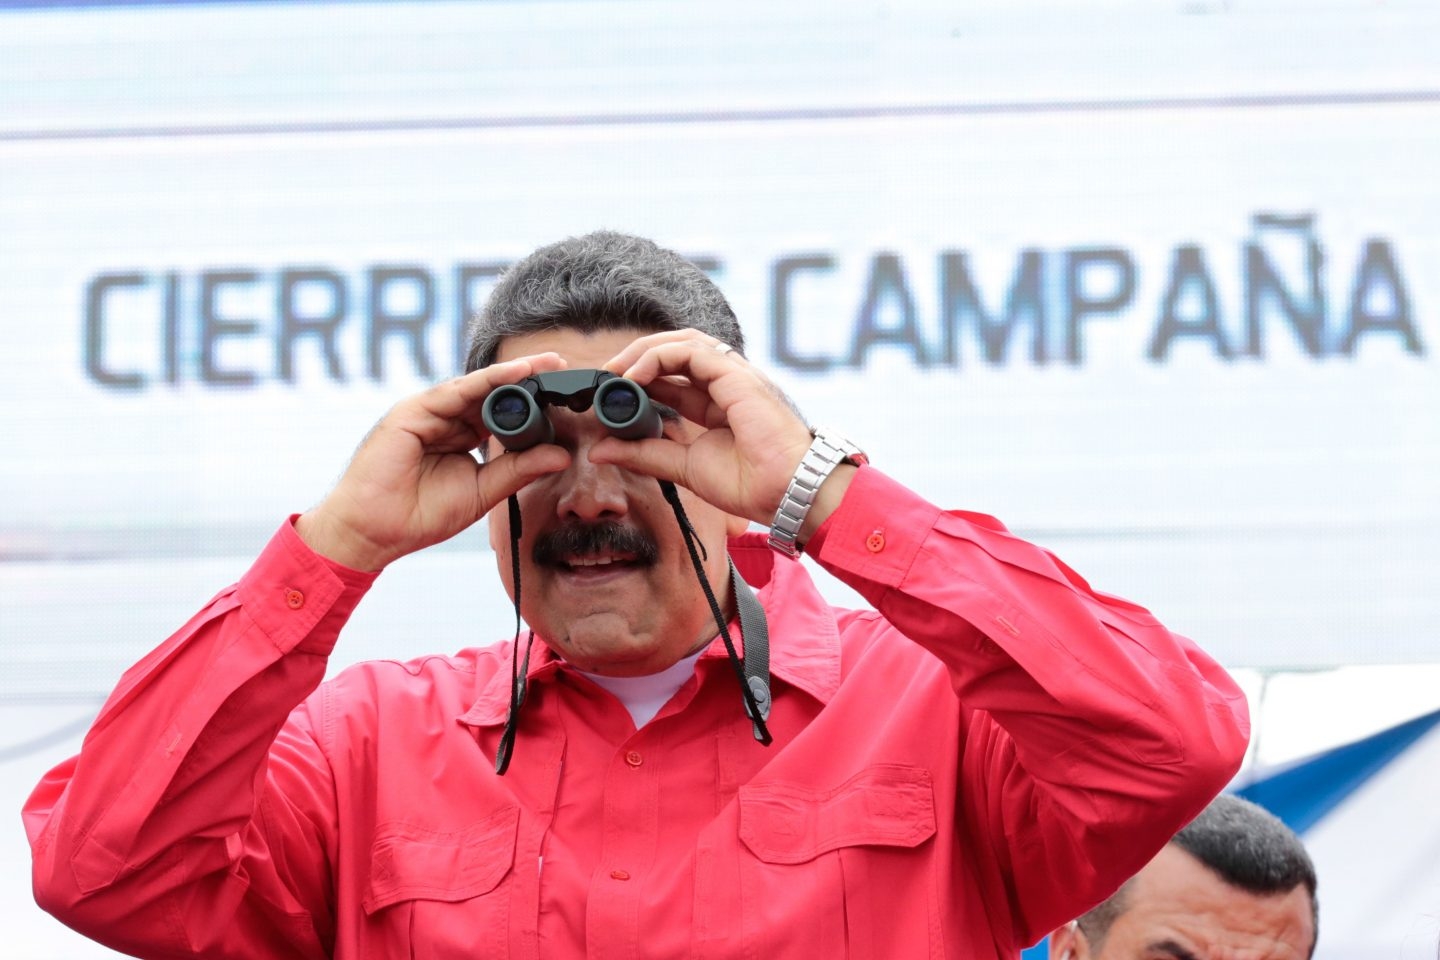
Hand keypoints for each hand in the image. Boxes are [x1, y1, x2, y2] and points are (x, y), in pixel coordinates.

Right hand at [296, 355, 571, 570]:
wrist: (374, 531)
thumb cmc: (421, 515)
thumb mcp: (483, 491)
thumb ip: (518, 471)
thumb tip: (561, 456)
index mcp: (463, 436)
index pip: (503, 412)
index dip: (533, 402)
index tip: (566, 394)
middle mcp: (447, 419)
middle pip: (493, 392)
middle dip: (527, 379)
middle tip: (562, 364)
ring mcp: (429, 412)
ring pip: (477, 386)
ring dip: (512, 373)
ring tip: (546, 364)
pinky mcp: (413, 411)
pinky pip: (455, 391)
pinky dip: (485, 381)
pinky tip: (513, 373)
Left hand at [591, 331, 822, 529]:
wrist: (787, 493)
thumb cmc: (752, 483)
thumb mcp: (683, 467)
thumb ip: (644, 454)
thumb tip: (599, 451)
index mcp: (718, 402)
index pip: (673, 376)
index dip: (639, 378)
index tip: (609, 392)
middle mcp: (726, 382)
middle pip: (676, 351)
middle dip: (636, 357)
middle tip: (605, 376)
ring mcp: (733, 375)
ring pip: (682, 342)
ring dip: (643, 352)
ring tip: (615, 372)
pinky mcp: (735, 375)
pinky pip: (690, 351)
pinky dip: (657, 357)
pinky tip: (635, 377)